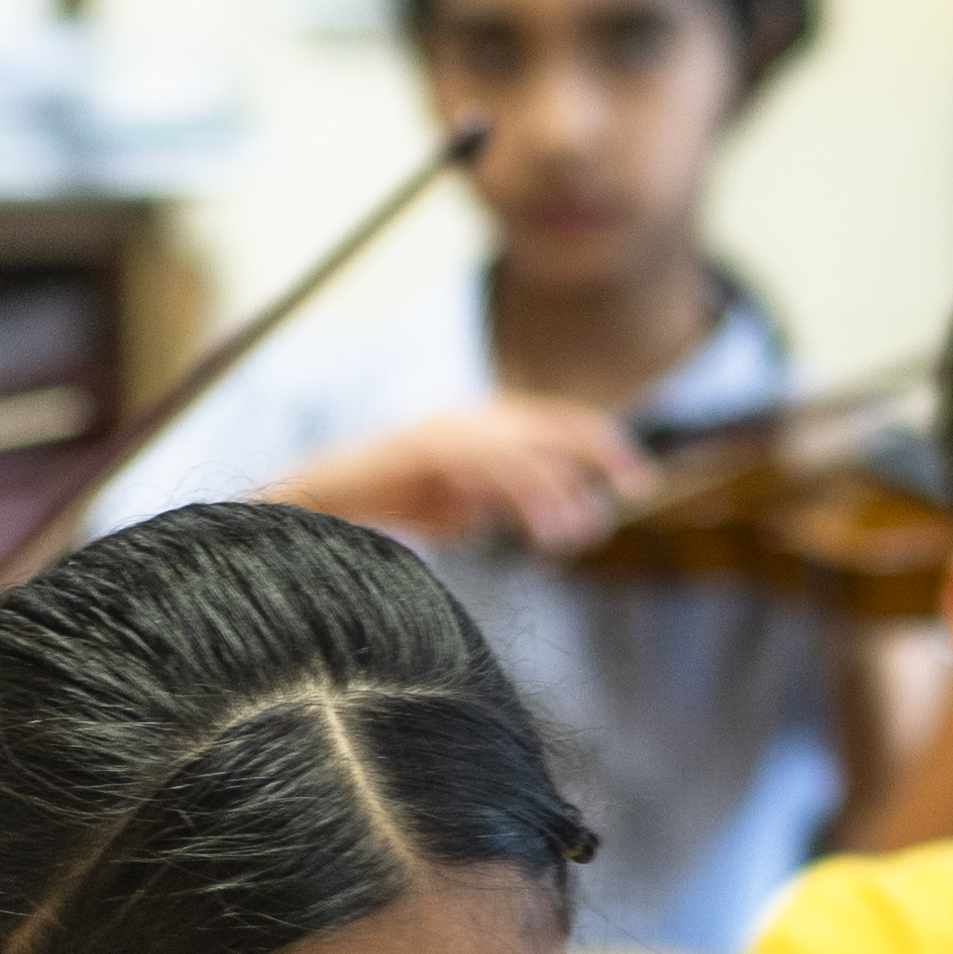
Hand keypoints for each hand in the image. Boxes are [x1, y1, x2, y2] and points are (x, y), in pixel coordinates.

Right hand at [280, 396, 660, 552]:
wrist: (312, 503)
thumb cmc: (374, 509)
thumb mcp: (446, 508)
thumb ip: (482, 504)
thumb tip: (508, 518)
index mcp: (478, 425)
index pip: (554, 424)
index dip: (601, 446)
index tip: (640, 479)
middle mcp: (467, 418)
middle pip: (552, 426)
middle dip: (601, 455)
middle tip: (640, 488)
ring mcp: (445, 431)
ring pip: (525, 454)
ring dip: (560, 496)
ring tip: (581, 535)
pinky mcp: (425, 450)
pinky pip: (490, 470)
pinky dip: (525, 500)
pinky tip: (544, 531)